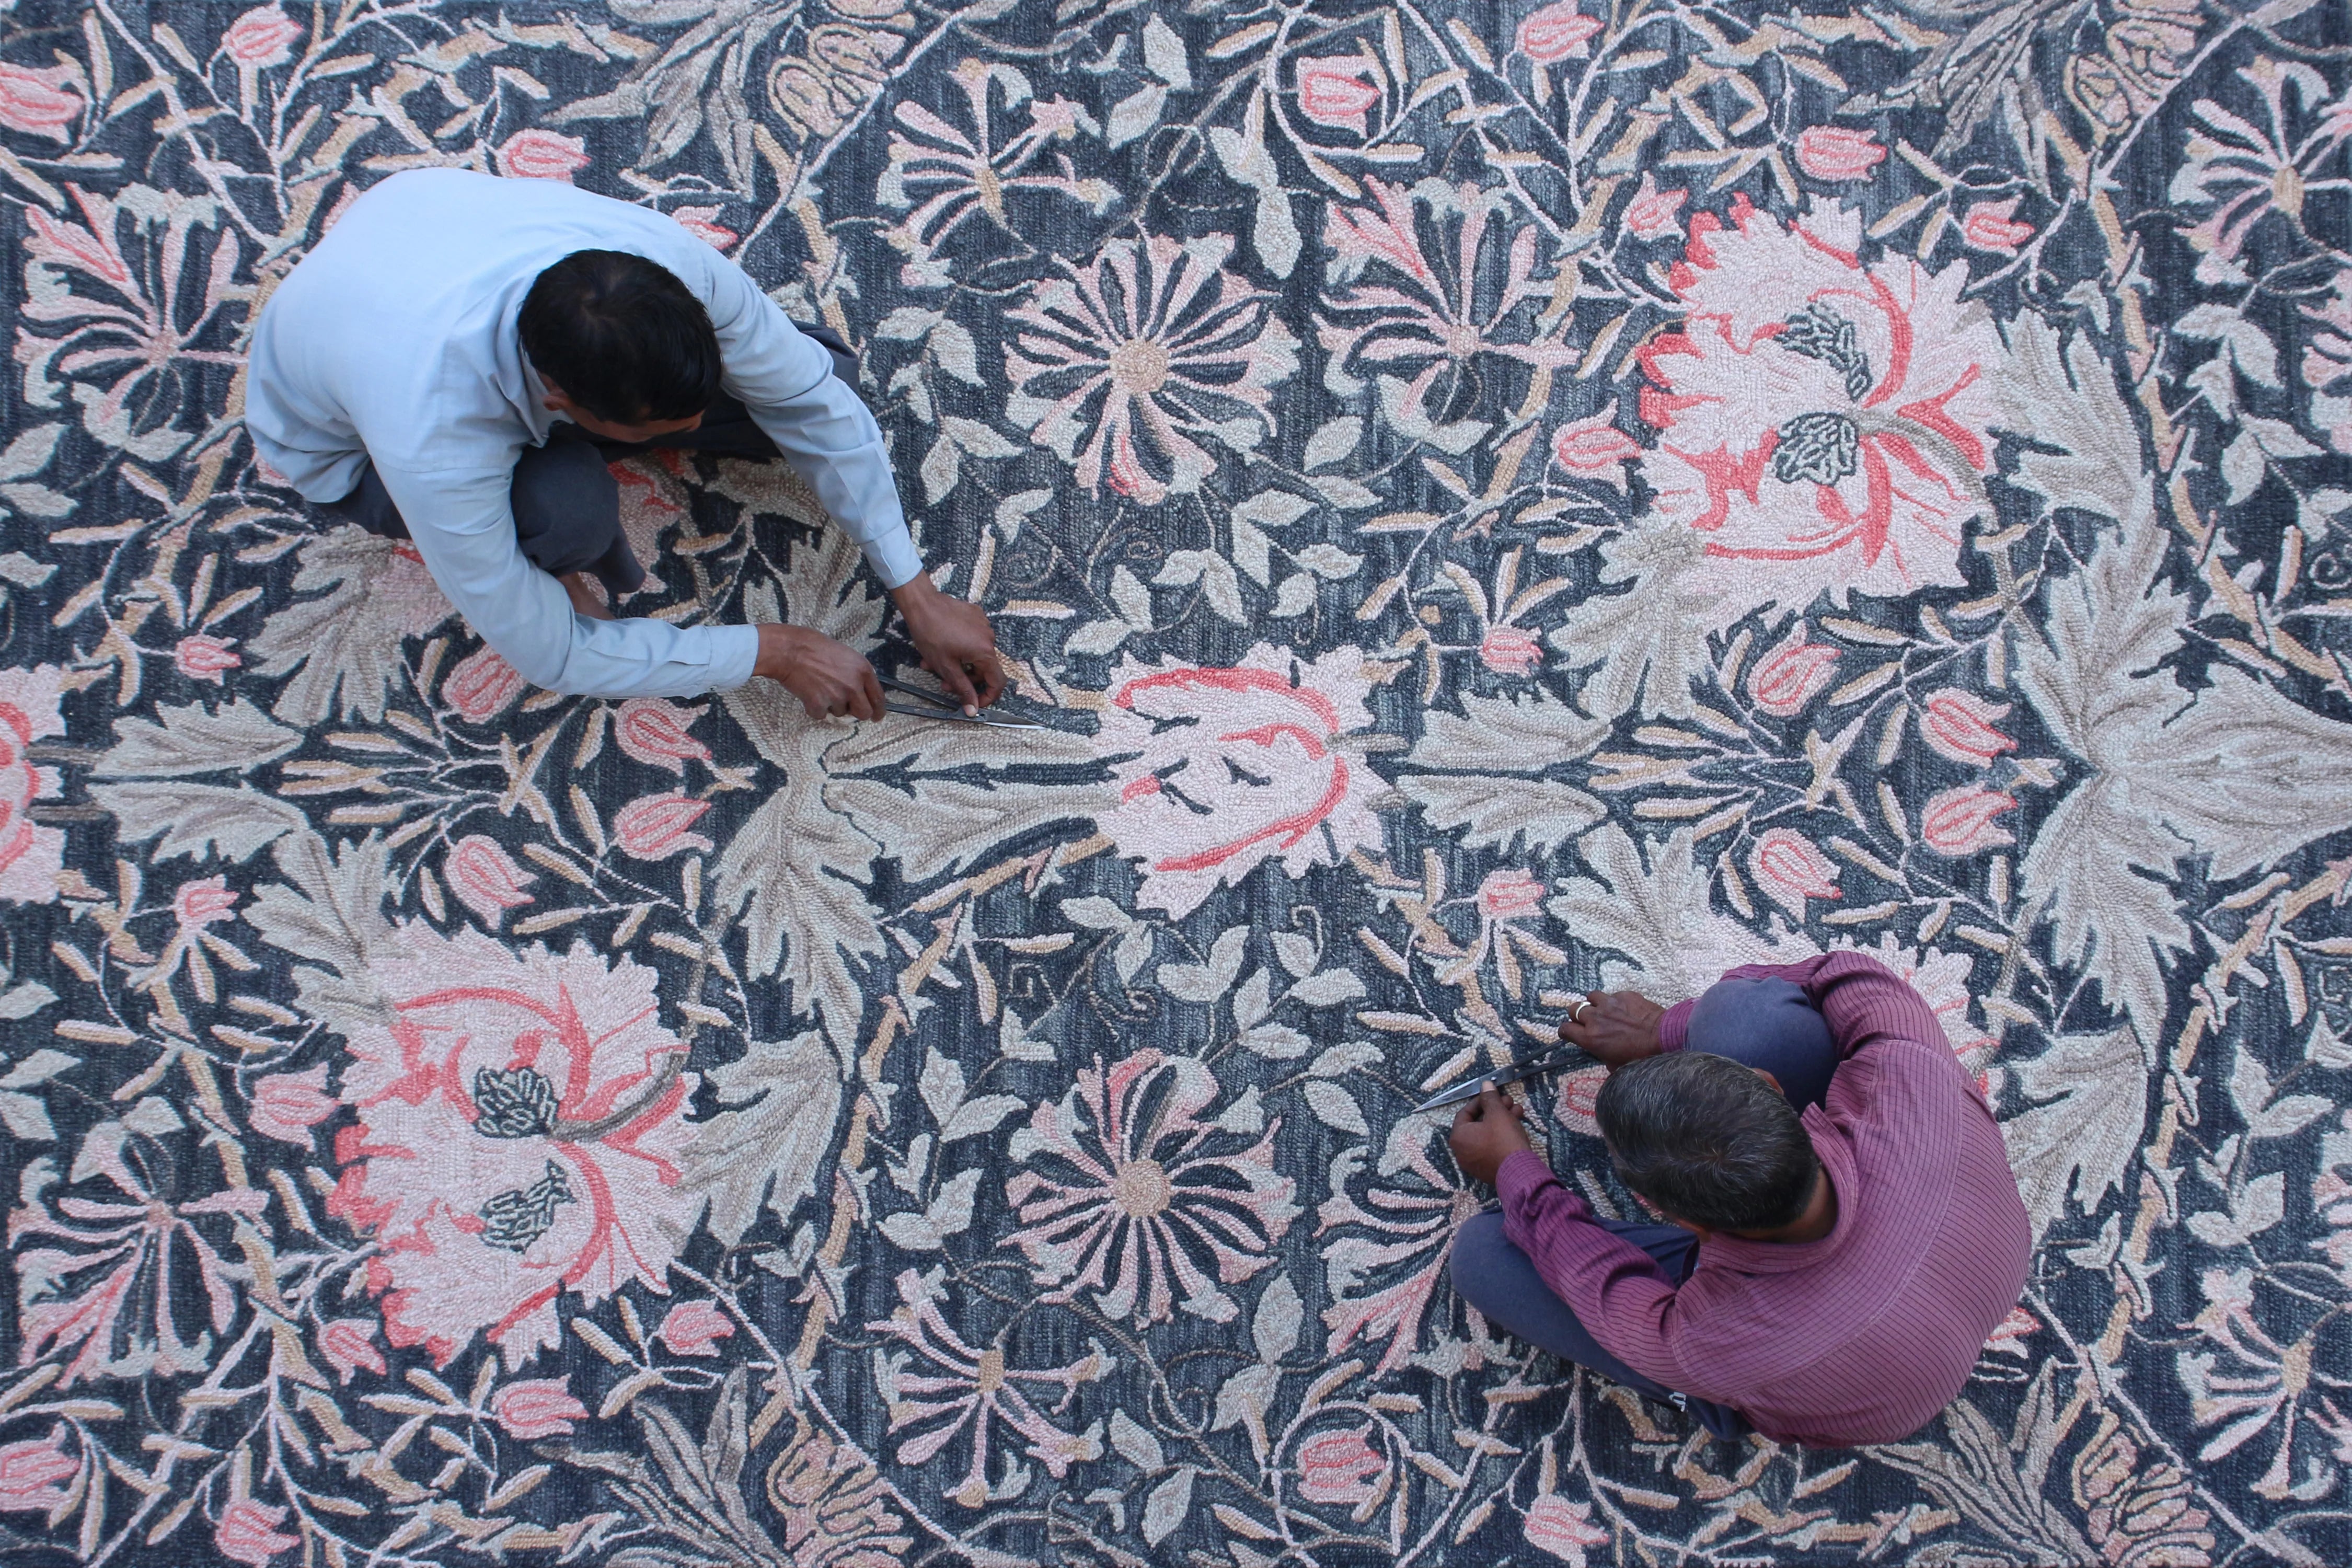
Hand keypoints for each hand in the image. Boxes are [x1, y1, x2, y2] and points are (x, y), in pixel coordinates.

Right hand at [754, 624, 883, 720]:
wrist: (789, 650)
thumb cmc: (814, 646)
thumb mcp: (846, 655)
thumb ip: (857, 673)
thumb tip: (861, 690)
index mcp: (863, 670)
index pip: (878, 698)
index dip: (878, 711)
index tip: (876, 716)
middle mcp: (853, 685)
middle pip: (864, 713)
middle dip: (855, 711)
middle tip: (844, 705)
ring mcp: (837, 696)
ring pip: (840, 713)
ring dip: (831, 705)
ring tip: (819, 686)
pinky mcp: (819, 705)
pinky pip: (820, 715)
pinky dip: (814, 707)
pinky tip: (808, 691)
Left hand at [892, 573, 1004, 713]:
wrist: (922, 603)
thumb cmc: (931, 634)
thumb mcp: (946, 667)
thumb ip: (963, 689)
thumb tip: (973, 710)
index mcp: (985, 652)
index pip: (997, 682)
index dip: (988, 696)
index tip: (974, 702)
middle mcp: (989, 638)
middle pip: (984, 669)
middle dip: (965, 679)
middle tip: (945, 684)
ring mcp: (983, 625)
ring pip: (975, 654)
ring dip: (959, 664)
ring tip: (934, 664)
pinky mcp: (975, 616)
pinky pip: (972, 639)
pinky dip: (960, 648)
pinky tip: (943, 647)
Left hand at [1448, 1086, 1532, 1185]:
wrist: (1520, 1172)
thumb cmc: (1503, 1139)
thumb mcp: (1497, 1113)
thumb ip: (1489, 1098)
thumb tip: (1485, 1084)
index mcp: (1458, 1137)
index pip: (1465, 1112)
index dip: (1480, 1101)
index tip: (1493, 1094)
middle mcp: (1462, 1151)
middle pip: (1478, 1123)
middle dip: (1495, 1109)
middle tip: (1508, 1101)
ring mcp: (1474, 1162)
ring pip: (1487, 1134)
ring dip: (1502, 1120)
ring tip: (1517, 1111)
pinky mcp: (1487, 1169)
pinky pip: (1492, 1147)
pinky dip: (1502, 1136)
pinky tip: (1517, 1126)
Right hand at [1558, 990, 1665, 1068]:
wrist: (1663, 1037)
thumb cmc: (1641, 1056)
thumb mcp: (1616, 1064)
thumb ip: (1602, 1055)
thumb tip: (1602, 1052)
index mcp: (1591, 1038)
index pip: (1565, 1029)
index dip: (1566, 1031)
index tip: (1572, 1032)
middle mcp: (1595, 1018)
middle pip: (1573, 1009)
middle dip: (1578, 1015)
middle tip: (1589, 1021)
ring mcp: (1608, 1003)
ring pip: (1590, 997)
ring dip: (1595, 1004)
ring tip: (1604, 1010)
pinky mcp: (1623, 995)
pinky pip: (1612, 995)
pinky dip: (1615, 1001)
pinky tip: (1625, 1008)